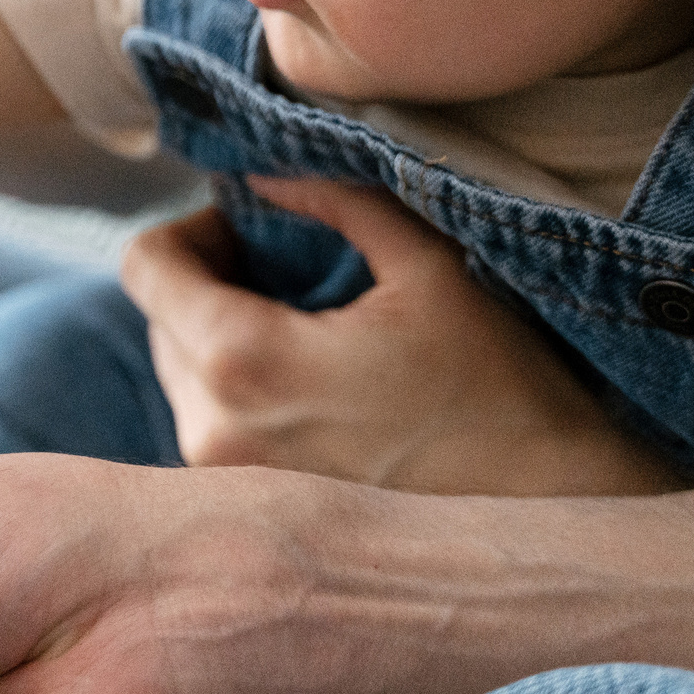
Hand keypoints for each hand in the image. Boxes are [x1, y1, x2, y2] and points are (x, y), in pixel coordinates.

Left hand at [122, 177, 683, 494]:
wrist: (548, 518)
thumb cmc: (499, 388)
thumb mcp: (427, 266)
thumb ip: (334, 200)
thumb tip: (262, 175)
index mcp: (244, 361)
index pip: (145, 267)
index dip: (192, 228)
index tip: (251, 227)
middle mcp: (213, 430)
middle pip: (159, 319)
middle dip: (210, 282)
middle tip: (285, 270)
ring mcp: (224, 483)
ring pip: (180, 376)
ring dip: (221, 339)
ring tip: (307, 331)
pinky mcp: (248, 516)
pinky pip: (209, 427)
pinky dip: (240, 393)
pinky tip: (314, 390)